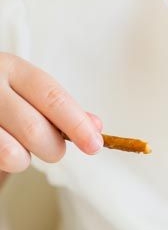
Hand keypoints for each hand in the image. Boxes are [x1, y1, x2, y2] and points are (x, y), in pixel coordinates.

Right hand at [0, 53, 102, 172]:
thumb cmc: (3, 96)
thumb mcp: (29, 91)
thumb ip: (60, 108)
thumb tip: (96, 127)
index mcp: (11, 68)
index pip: (52, 97)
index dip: (77, 124)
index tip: (95, 145)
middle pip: (34, 129)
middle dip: (53, 148)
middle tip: (53, 149)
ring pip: (12, 152)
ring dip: (25, 159)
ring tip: (22, 149)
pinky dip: (7, 161)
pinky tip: (4, 147)